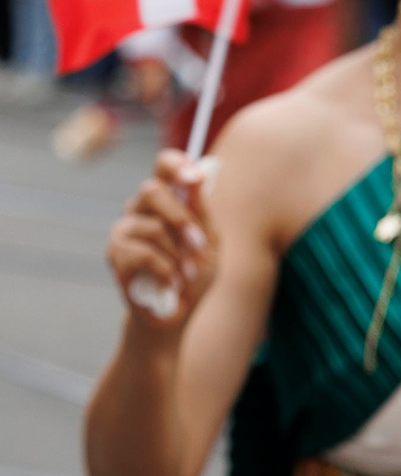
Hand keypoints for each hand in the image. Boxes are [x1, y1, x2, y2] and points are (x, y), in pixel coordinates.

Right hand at [106, 151, 216, 329]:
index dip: (175, 164)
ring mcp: (124, 229)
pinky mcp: (115, 253)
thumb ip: (202, 211)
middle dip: (181, 218)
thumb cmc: (195, 272)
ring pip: (152, 227)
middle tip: (199, 243)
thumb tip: (197, 176)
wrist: (178, 311)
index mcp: (167, 199)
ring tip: (186, 273)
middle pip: (151, 190)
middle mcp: (140, 208)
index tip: (193, 174)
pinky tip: (170, 283)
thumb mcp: (210, 241)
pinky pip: (142, 254)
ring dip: (178, 255)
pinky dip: (165, 271)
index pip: (163, 165)